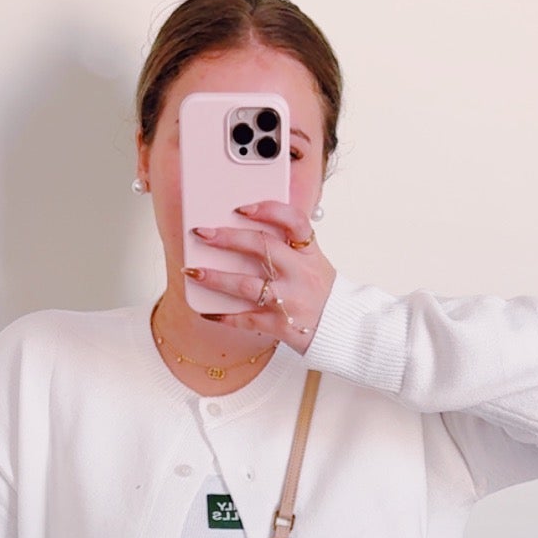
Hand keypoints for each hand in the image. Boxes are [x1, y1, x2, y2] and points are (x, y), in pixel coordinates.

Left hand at [182, 199, 335, 354]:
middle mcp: (300, 274)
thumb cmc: (322, 294)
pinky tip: (206, 312)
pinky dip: (223, 317)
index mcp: (309, 254)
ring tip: (193, 271)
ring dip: (216, 278)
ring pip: (247, 285)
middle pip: (261, 247)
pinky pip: (246, 319)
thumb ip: (288, 249)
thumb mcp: (314, 264)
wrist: (344, 330)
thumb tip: (243, 234)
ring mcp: (289, 300)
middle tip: (203, 234)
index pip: (293, 221)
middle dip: (228, 238)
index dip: (268, 210)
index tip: (242, 207)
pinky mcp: (281, 326)